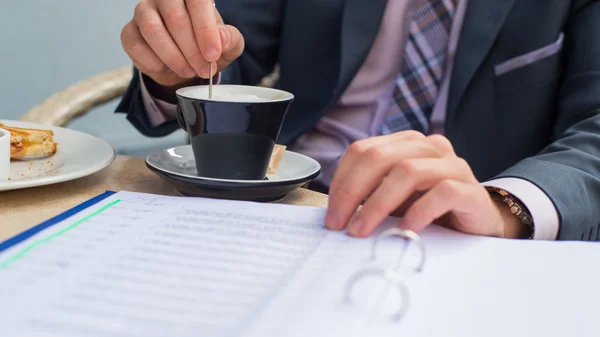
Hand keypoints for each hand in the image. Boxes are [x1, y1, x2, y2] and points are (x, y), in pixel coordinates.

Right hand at [121, 0, 244, 85]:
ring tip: (189, 71)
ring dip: (174, 57)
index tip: (213, 55)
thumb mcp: (227, 45)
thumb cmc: (207, 47)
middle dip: (192, 50)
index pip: (197, 1)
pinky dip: (155, 63)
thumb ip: (229, 39)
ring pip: (153, 30)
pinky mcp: (129, 32)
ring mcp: (144, 12)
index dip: (205, 29)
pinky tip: (168, 69)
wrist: (186, 64)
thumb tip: (222, 38)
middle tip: (204, 69)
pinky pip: (137, 46)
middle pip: (175, 18)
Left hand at [325, 131, 527, 238]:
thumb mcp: (394, 199)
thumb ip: (369, 194)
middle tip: (340, 224)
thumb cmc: (431, 209)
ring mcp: (451, 165)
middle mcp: (428, 147)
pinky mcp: (470, 189)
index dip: (341, 180)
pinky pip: (441, 193)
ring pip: (407, 172)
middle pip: (380, 157)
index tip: (331, 213)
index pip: (363, 150)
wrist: (478, 223)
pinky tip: (405, 232)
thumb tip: (334, 213)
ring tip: (363, 230)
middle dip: (353, 192)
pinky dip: (418, 212)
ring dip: (378, 204)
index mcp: (405, 144)